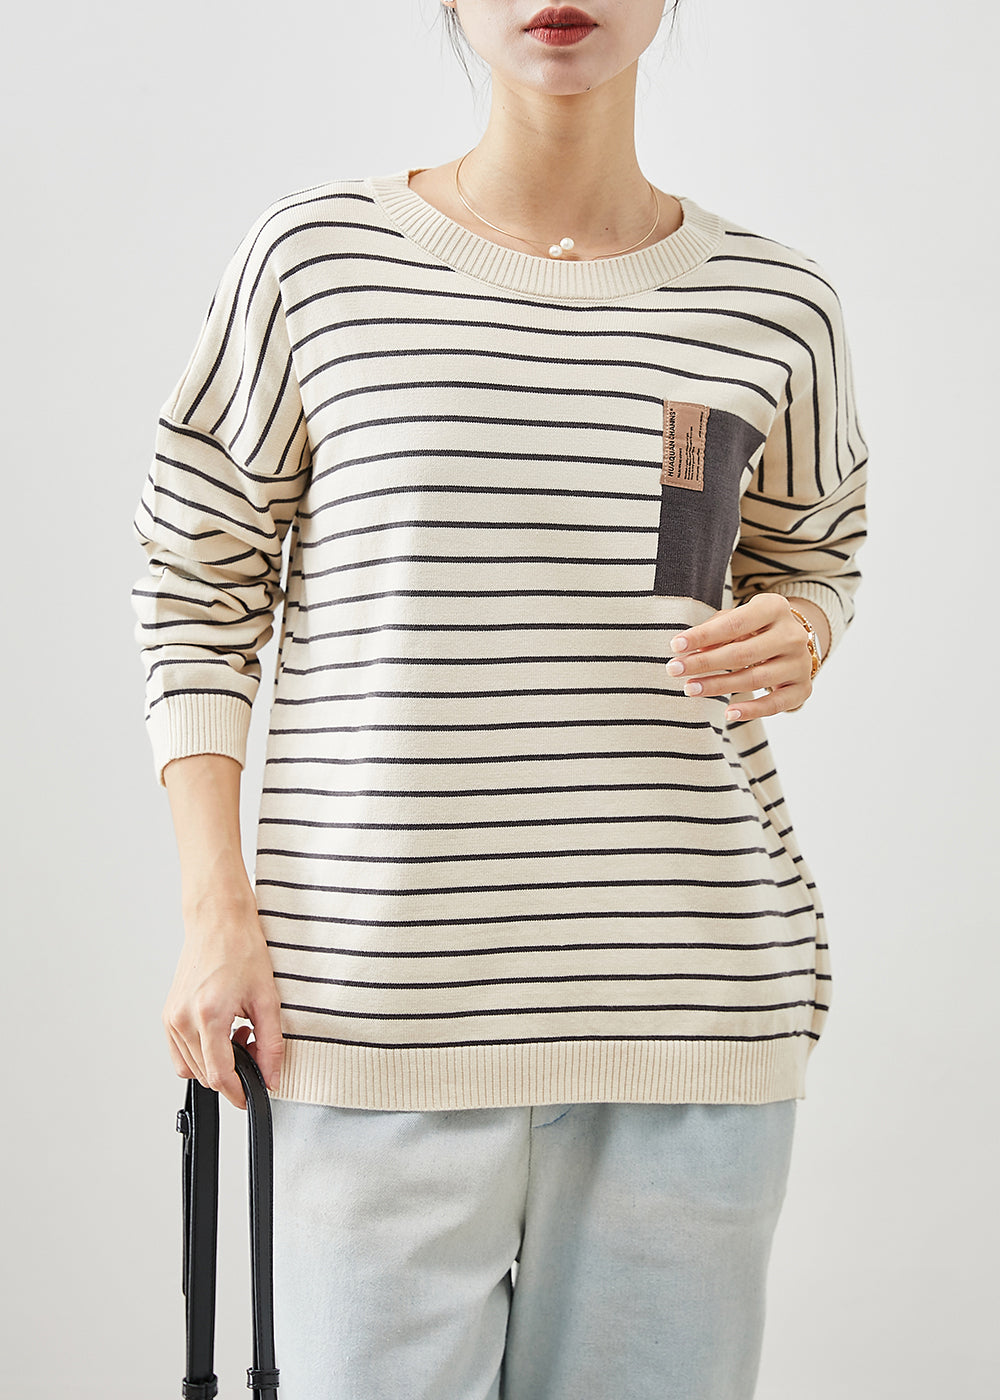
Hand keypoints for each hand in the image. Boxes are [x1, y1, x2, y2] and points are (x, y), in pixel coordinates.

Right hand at [162, 895, 284, 1110]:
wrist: (218, 922)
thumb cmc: (241, 949)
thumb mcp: (267, 998)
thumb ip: (271, 1044)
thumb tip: (272, 1076)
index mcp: (208, 1015)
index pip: (219, 1075)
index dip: (238, 1092)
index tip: (252, 1097)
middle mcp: (183, 1019)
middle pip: (205, 1075)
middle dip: (233, 1074)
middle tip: (256, 1050)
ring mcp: (171, 1017)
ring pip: (191, 1067)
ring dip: (217, 1063)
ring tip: (240, 1034)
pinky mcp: (168, 1014)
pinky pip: (180, 1052)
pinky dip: (202, 1052)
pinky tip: (222, 1032)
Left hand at [664, 593, 815, 722]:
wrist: (793, 643)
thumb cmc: (755, 628)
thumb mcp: (737, 619)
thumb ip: (715, 630)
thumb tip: (691, 649)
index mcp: (775, 608)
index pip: (735, 623)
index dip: (703, 635)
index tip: (675, 646)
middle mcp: (792, 634)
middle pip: (743, 653)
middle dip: (705, 663)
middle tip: (674, 670)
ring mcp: (800, 663)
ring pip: (755, 679)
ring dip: (719, 686)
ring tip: (690, 689)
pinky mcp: (802, 688)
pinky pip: (776, 704)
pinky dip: (752, 710)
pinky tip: (728, 713)